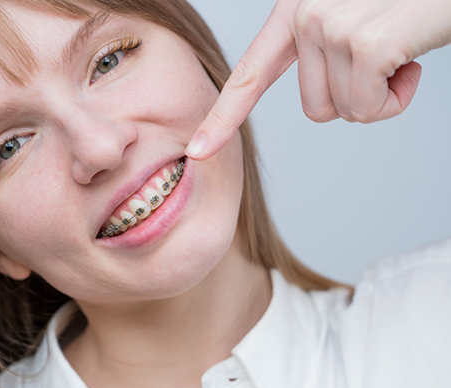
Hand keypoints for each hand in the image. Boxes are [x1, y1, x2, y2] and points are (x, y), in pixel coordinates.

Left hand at [185, 0, 450, 159]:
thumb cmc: (406, 6)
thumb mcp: (354, 22)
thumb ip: (324, 55)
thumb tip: (322, 105)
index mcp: (296, 9)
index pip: (249, 74)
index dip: (222, 118)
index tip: (197, 150)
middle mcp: (304, 12)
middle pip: (314, 109)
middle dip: (355, 97)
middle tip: (385, 55)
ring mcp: (330, 25)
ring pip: (343, 112)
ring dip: (381, 95)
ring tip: (401, 49)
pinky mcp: (365, 43)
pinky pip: (368, 110)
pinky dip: (398, 99)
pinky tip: (413, 58)